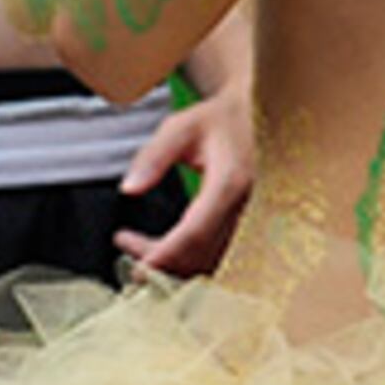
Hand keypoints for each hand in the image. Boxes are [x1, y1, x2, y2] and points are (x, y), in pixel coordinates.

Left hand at [117, 78, 255, 275]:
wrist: (256, 117)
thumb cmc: (217, 120)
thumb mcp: (180, 128)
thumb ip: (153, 157)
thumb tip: (128, 189)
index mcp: (231, 182)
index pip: (195, 233)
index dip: (163, 254)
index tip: (136, 268)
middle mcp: (245, 207)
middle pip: (201, 254)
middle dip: (162, 266)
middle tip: (127, 263)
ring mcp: (249, 220)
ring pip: (208, 260)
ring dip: (172, 265)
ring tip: (133, 245)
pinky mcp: (246, 227)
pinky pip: (216, 254)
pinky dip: (186, 259)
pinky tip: (159, 247)